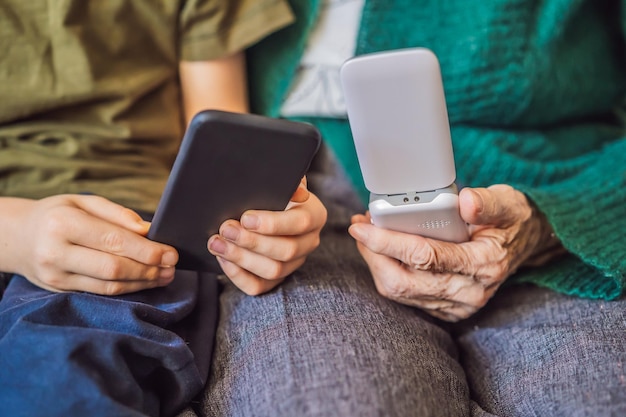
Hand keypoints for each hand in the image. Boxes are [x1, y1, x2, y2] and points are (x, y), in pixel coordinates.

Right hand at [9, 195, 177, 294]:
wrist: (18, 237)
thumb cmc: (58, 214)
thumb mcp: (84, 202)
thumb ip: (117, 214)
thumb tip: (148, 230)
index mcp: (63, 223)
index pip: (114, 241)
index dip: (146, 250)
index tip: (170, 252)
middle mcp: (56, 252)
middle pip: (114, 267)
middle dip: (149, 269)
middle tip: (172, 266)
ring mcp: (56, 275)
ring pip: (109, 285)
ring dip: (143, 282)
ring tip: (164, 275)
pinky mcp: (59, 290)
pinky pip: (101, 292)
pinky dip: (127, 288)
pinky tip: (144, 282)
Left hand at [208, 177, 326, 294]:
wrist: (265, 205)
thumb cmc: (272, 191)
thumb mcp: (280, 181)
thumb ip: (288, 181)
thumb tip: (297, 190)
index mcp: (315, 215)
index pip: (300, 223)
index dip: (272, 223)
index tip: (245, 217)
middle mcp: (309, 242)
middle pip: (286, 251)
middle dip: (252, 241)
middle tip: (226, 229)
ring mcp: (295, 263)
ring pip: (273, 270)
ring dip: (241, 258)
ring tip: (217, 243)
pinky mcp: (277, 279)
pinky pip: (259, 286)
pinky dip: (238, 275)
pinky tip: (223, 259)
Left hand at [348, 185, 562, 321]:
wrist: (525, 244)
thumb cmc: (510, 220)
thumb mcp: (507, 202)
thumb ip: (487, 202)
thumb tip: (466, 201)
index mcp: (484, 265)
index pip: (425, 257)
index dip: (387, 241)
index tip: (361, 225)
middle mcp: (470, 292)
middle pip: (403, 282)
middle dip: (373, 254)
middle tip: (359, 227)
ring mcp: (457, 305)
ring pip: (399, 292)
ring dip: (375, 262)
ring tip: (367, 234)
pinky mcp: (446, 309)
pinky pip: (405, 296)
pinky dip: (387, 272)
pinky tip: (382, 250)